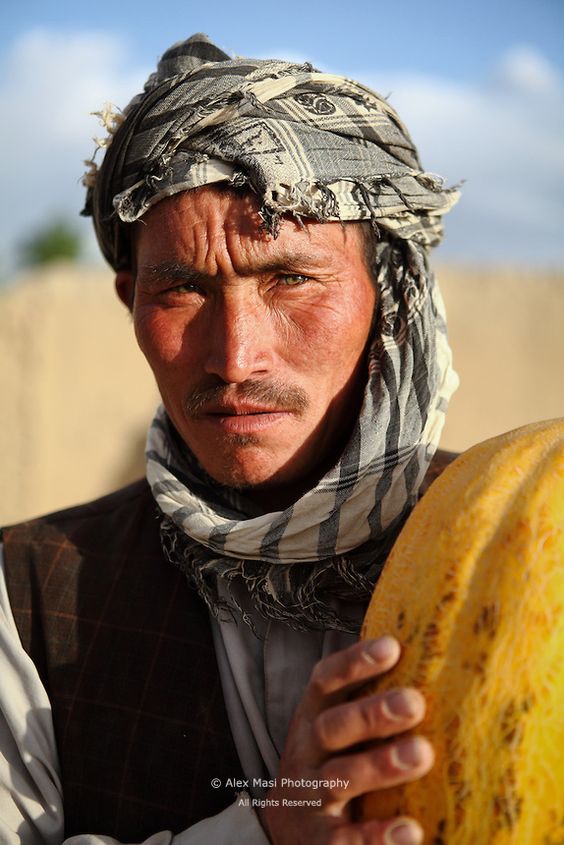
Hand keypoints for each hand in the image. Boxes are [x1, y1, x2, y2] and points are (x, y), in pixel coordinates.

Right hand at [258, 636, 432, 844]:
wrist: (287, 827)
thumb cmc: (332, 762)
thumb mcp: (338, 728)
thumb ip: (369, 702)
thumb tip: (430, 660)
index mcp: (314, 716)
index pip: (327, 681)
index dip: (355, 662)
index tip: (392, 646)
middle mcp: (308, 751)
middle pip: (333, 726)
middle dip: (371, 713)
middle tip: (414, 702)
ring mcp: (310, 795)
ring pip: (339, 777)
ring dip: (379, 765)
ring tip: (421, 754)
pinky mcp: (318, 840)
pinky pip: (344, 839)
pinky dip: (375, 836)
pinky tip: (410, 830)